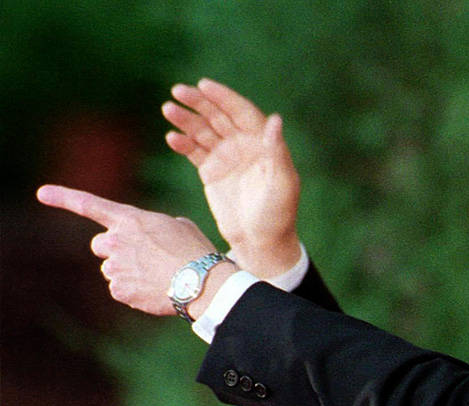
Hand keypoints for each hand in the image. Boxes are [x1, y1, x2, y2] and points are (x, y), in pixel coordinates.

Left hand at [36, 184, 228, 316]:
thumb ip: (154, 227)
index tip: (41, 193)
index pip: (91, 205)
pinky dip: (134, 291)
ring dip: (128, 272)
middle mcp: (116, 241)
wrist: (202, 282)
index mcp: (131, 220)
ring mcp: (115, 267)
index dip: (64, 197)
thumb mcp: (179, 226)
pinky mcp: (118, 290)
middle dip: (115, 250)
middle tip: (143, 258)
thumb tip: (151, 239)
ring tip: (157, 275)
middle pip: (101, 245)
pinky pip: (119, 290)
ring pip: (111, 270)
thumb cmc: (196, 251)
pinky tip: (155, 289)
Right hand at [161, 78, 300, 277]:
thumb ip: (276, 151)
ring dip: (186, 120)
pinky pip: (194, 151)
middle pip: (218, 116)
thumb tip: (275, 119)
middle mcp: (244, 144)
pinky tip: (171, 137)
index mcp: (262, 142)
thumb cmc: (278, 213)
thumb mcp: (282, 182)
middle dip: (199, 102)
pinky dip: (183, 143)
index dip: (224, 97)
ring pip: (203, 131)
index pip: (241, 111)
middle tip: (177, 91)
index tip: (204, 84)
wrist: (261, 240)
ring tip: (168, 110)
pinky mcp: (211, 171)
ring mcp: (226, 157)